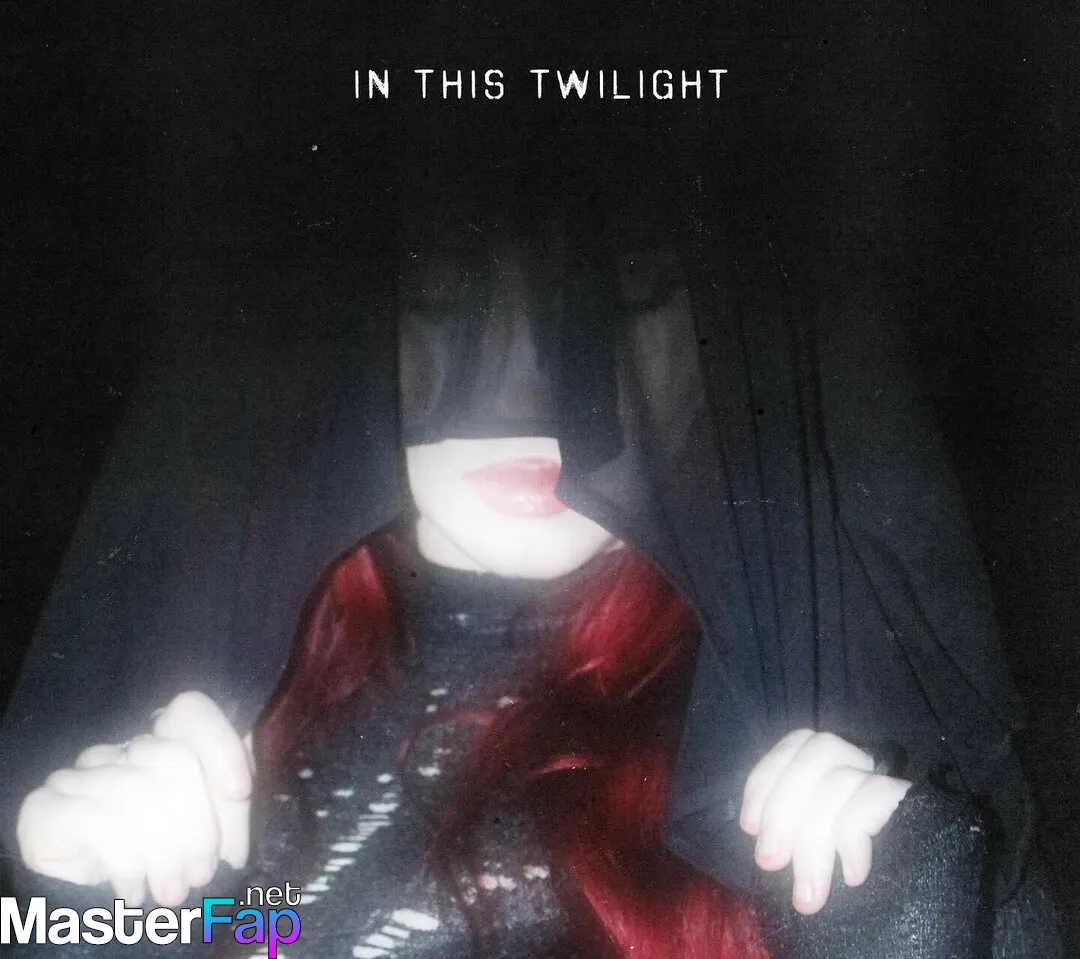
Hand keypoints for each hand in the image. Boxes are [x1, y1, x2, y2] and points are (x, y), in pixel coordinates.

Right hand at [17, 690, 252, 906]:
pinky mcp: (45, 807)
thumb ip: (228, 803)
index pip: (188, 710)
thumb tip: (240, 792)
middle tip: (203, 873)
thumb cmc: (158, 862)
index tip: (240, 791)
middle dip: (199, 824)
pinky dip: (128, 862)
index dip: (220, 745)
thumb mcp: (205, 832)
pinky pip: (101, 821)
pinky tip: (132, 888)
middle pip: (174, 757)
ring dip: (166, 853)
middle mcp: (121, 751)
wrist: (86, 907)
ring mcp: (79, 774)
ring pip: (139, 792)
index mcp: (162, 743)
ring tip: (173, 891)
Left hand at [740, 729, 911, 914]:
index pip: (798, 742)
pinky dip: (852, 839)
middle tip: (769, 863)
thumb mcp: (817, 849)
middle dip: (782, 807)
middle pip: (818, 750)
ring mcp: (895, 782)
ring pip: (841, 778)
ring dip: (813, 840)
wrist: (921, 916)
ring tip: (808, 894)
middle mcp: (868, 763)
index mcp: (839, 766)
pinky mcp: (921, 804)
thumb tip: (762, 835)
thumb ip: (795, 827)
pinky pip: (876, 798)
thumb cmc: (860, 882)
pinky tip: (851, 876)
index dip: (767, 778)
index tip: (749, 825)